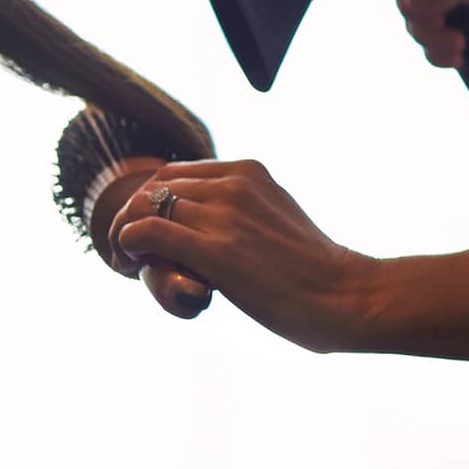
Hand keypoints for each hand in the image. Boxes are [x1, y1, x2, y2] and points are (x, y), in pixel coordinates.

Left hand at [108, 158, 379, 352]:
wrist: (345, 296)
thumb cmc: (315, 274)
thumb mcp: (277, 222)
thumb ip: (246, 214)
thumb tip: (222, 228)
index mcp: (247, 172)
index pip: (173, 174)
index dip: (149, 202)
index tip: (146, 234)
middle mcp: (232, 184)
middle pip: (152, 188)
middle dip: (129, 217)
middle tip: (127, 251)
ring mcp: (222, 214)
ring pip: (142, 207)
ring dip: (123, 235)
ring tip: (126, 263)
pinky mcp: (213, 249)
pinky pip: (146, 232)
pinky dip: (127, 246)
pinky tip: (132, 266)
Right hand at [381, 0, 468, 115]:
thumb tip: (409, 0)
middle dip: (417, 14)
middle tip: (440, 24)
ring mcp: (457, 13)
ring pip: (415, 25)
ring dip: (431, 40)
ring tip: (461, 47)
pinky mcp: (458, 42)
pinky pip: (428, 50)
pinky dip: (438, 56)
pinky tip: (461, 59)